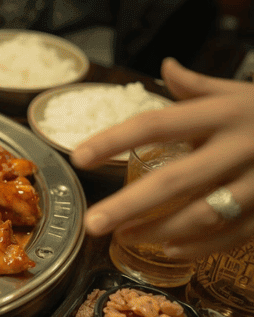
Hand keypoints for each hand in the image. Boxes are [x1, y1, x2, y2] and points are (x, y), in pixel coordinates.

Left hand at [70, 58, 253, 257]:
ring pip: (202, 215)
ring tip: (123, 237)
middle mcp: (240, 146)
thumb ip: (201, 86)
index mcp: (225, 112)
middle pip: (174, 180)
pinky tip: (170, 250)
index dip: (114, 140)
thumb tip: (166, 66)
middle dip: (129, 205)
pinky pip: (232, 235)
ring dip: (158, 231)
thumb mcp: (243, 92)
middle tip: (92, 224)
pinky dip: (199, 245)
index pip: (157, 123)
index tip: (79, 157)